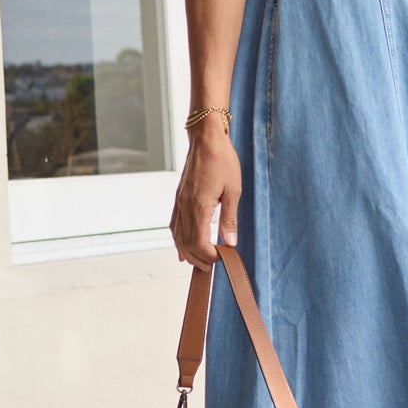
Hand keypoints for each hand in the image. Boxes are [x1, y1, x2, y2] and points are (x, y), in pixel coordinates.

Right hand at [169, 128, 241, 270]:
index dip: (209, 256)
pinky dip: (178, 239)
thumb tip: (230, 242)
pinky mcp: (178, 197)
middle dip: (198, 258)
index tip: (221, 259)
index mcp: (198, 206)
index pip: (199, 243)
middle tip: (212, 267)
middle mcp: (184, 207)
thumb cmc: (222, 161)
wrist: (206, 140)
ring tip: (198, 262)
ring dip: (187, 252)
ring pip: (177, 236)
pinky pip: (174, 224)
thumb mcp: (233, 190)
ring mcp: (179, 202)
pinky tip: (182, 247)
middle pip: (186, 243)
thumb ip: (229, 218)